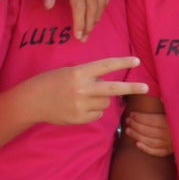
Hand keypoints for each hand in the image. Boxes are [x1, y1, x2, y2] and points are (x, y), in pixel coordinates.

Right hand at [19, 57, 145, 124]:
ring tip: (83, 97)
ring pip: (105, 103)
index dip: (122, 63)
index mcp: (79, 72)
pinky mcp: (79, 118)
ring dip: (101, 100)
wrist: (31, 101)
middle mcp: (82, 88)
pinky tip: (78, 107)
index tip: (136, 61)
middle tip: (146, 88)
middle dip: (132, 88)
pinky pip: (97, 114)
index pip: (105, 66)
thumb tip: (107, 87)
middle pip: (113, 89)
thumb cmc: (50, 83)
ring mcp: (81, 105)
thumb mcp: (68, 72)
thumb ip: (88, 77)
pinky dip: (93, 111)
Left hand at [40, 0, 110, 39]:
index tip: (77, 36)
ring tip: (91, 28)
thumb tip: (48, 6)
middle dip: (89, 24)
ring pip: (102, 0)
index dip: (79, 23)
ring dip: (97, 17)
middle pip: (93, 6)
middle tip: (84, 37)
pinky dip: (104, 3)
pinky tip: (99, 11)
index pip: (79, 6)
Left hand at [124, 108, 174, 156]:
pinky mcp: (170, 151)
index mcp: (172, 123)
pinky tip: (137, 144)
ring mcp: (170, 144)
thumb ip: (170, 103)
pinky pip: (157, 152)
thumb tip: (161, 97)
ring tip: (128, 130)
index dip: (140, 117)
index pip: (152, 120)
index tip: (132, 114)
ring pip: (151, 142)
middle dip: (136, 126)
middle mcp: (171, 134)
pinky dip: (146, 149)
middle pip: (149, 131)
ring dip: (137, 136)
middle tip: (127, 121)